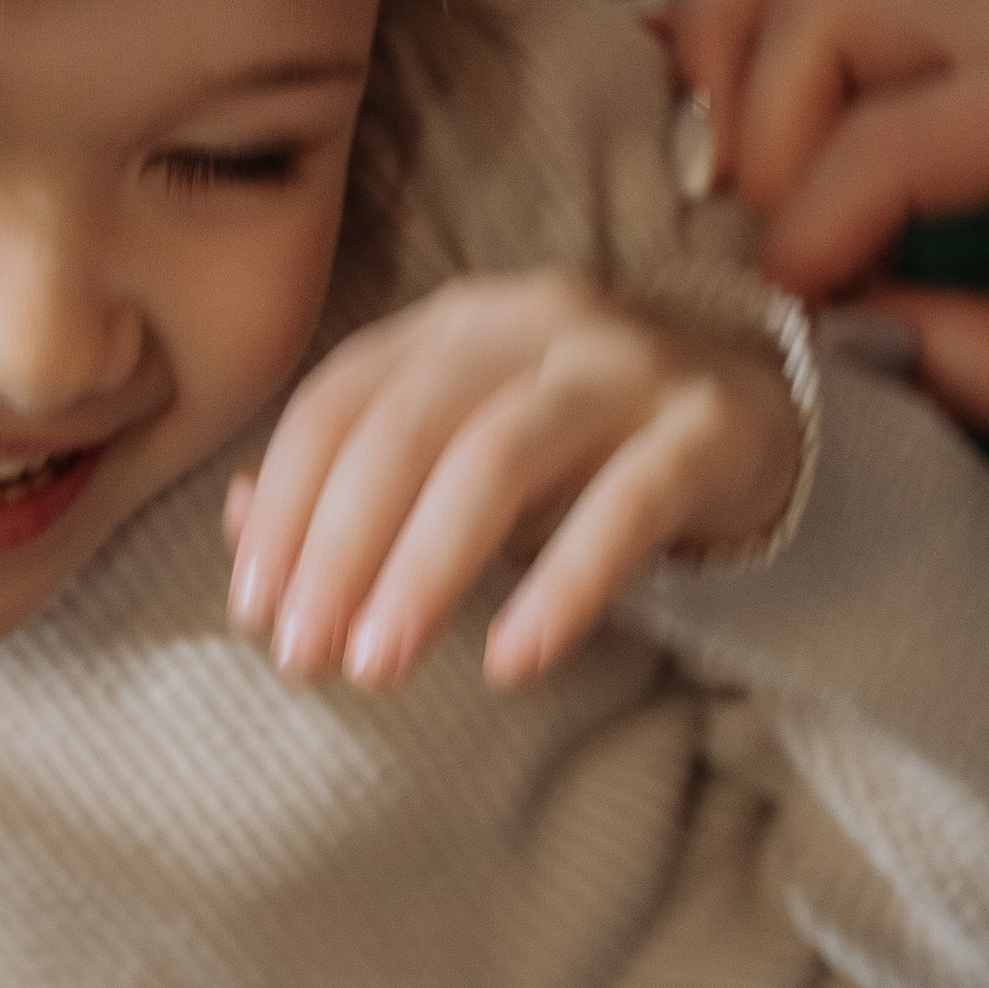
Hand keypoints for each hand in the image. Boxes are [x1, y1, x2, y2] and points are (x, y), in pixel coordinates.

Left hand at [223, 271, 802, 694]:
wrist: (753, 421)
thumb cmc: (578, 450)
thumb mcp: (458, 455)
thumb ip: (354, 480)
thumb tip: (234, 520)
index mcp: (455, 323)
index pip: (338, 402)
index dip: (282, 504)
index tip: (252, 607)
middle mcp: (533, 322)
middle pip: (405, 429)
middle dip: (338, 547)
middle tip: (304, 655)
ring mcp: (625, 367)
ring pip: (498, 458)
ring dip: (425, 569)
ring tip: (379, 665)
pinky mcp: (705, 428)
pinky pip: (625, 508)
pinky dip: (561, 587)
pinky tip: (513, 662)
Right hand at [665, 0, 988, 455]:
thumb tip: (835, 339)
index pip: (898, 135)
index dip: (805, 231)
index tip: (784, 313)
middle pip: (833, 1)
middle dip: (751, 135)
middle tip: (755, 249)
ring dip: (735, 48)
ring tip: (726, 176)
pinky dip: (759, 4)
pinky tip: (723, 104)